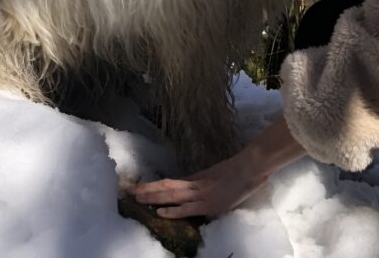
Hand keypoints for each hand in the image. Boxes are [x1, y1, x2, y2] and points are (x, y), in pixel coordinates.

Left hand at [131, 152, 267, 219]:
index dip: (153, 186)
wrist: (249, 167)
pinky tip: (159, 211)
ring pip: (171, 195)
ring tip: (136, 198)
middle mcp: (194, 185)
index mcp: (195, 179)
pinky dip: (172, 210)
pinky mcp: (208, 204)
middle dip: (146, 190)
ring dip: (153, 197)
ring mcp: (200, 195)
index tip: (138, 187)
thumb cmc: (236, 170)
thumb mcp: (214, 175)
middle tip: (128, 191)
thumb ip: (201, 182)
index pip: (168, 183)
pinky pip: (186, 208)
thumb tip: (188, 186)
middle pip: (165, 187)